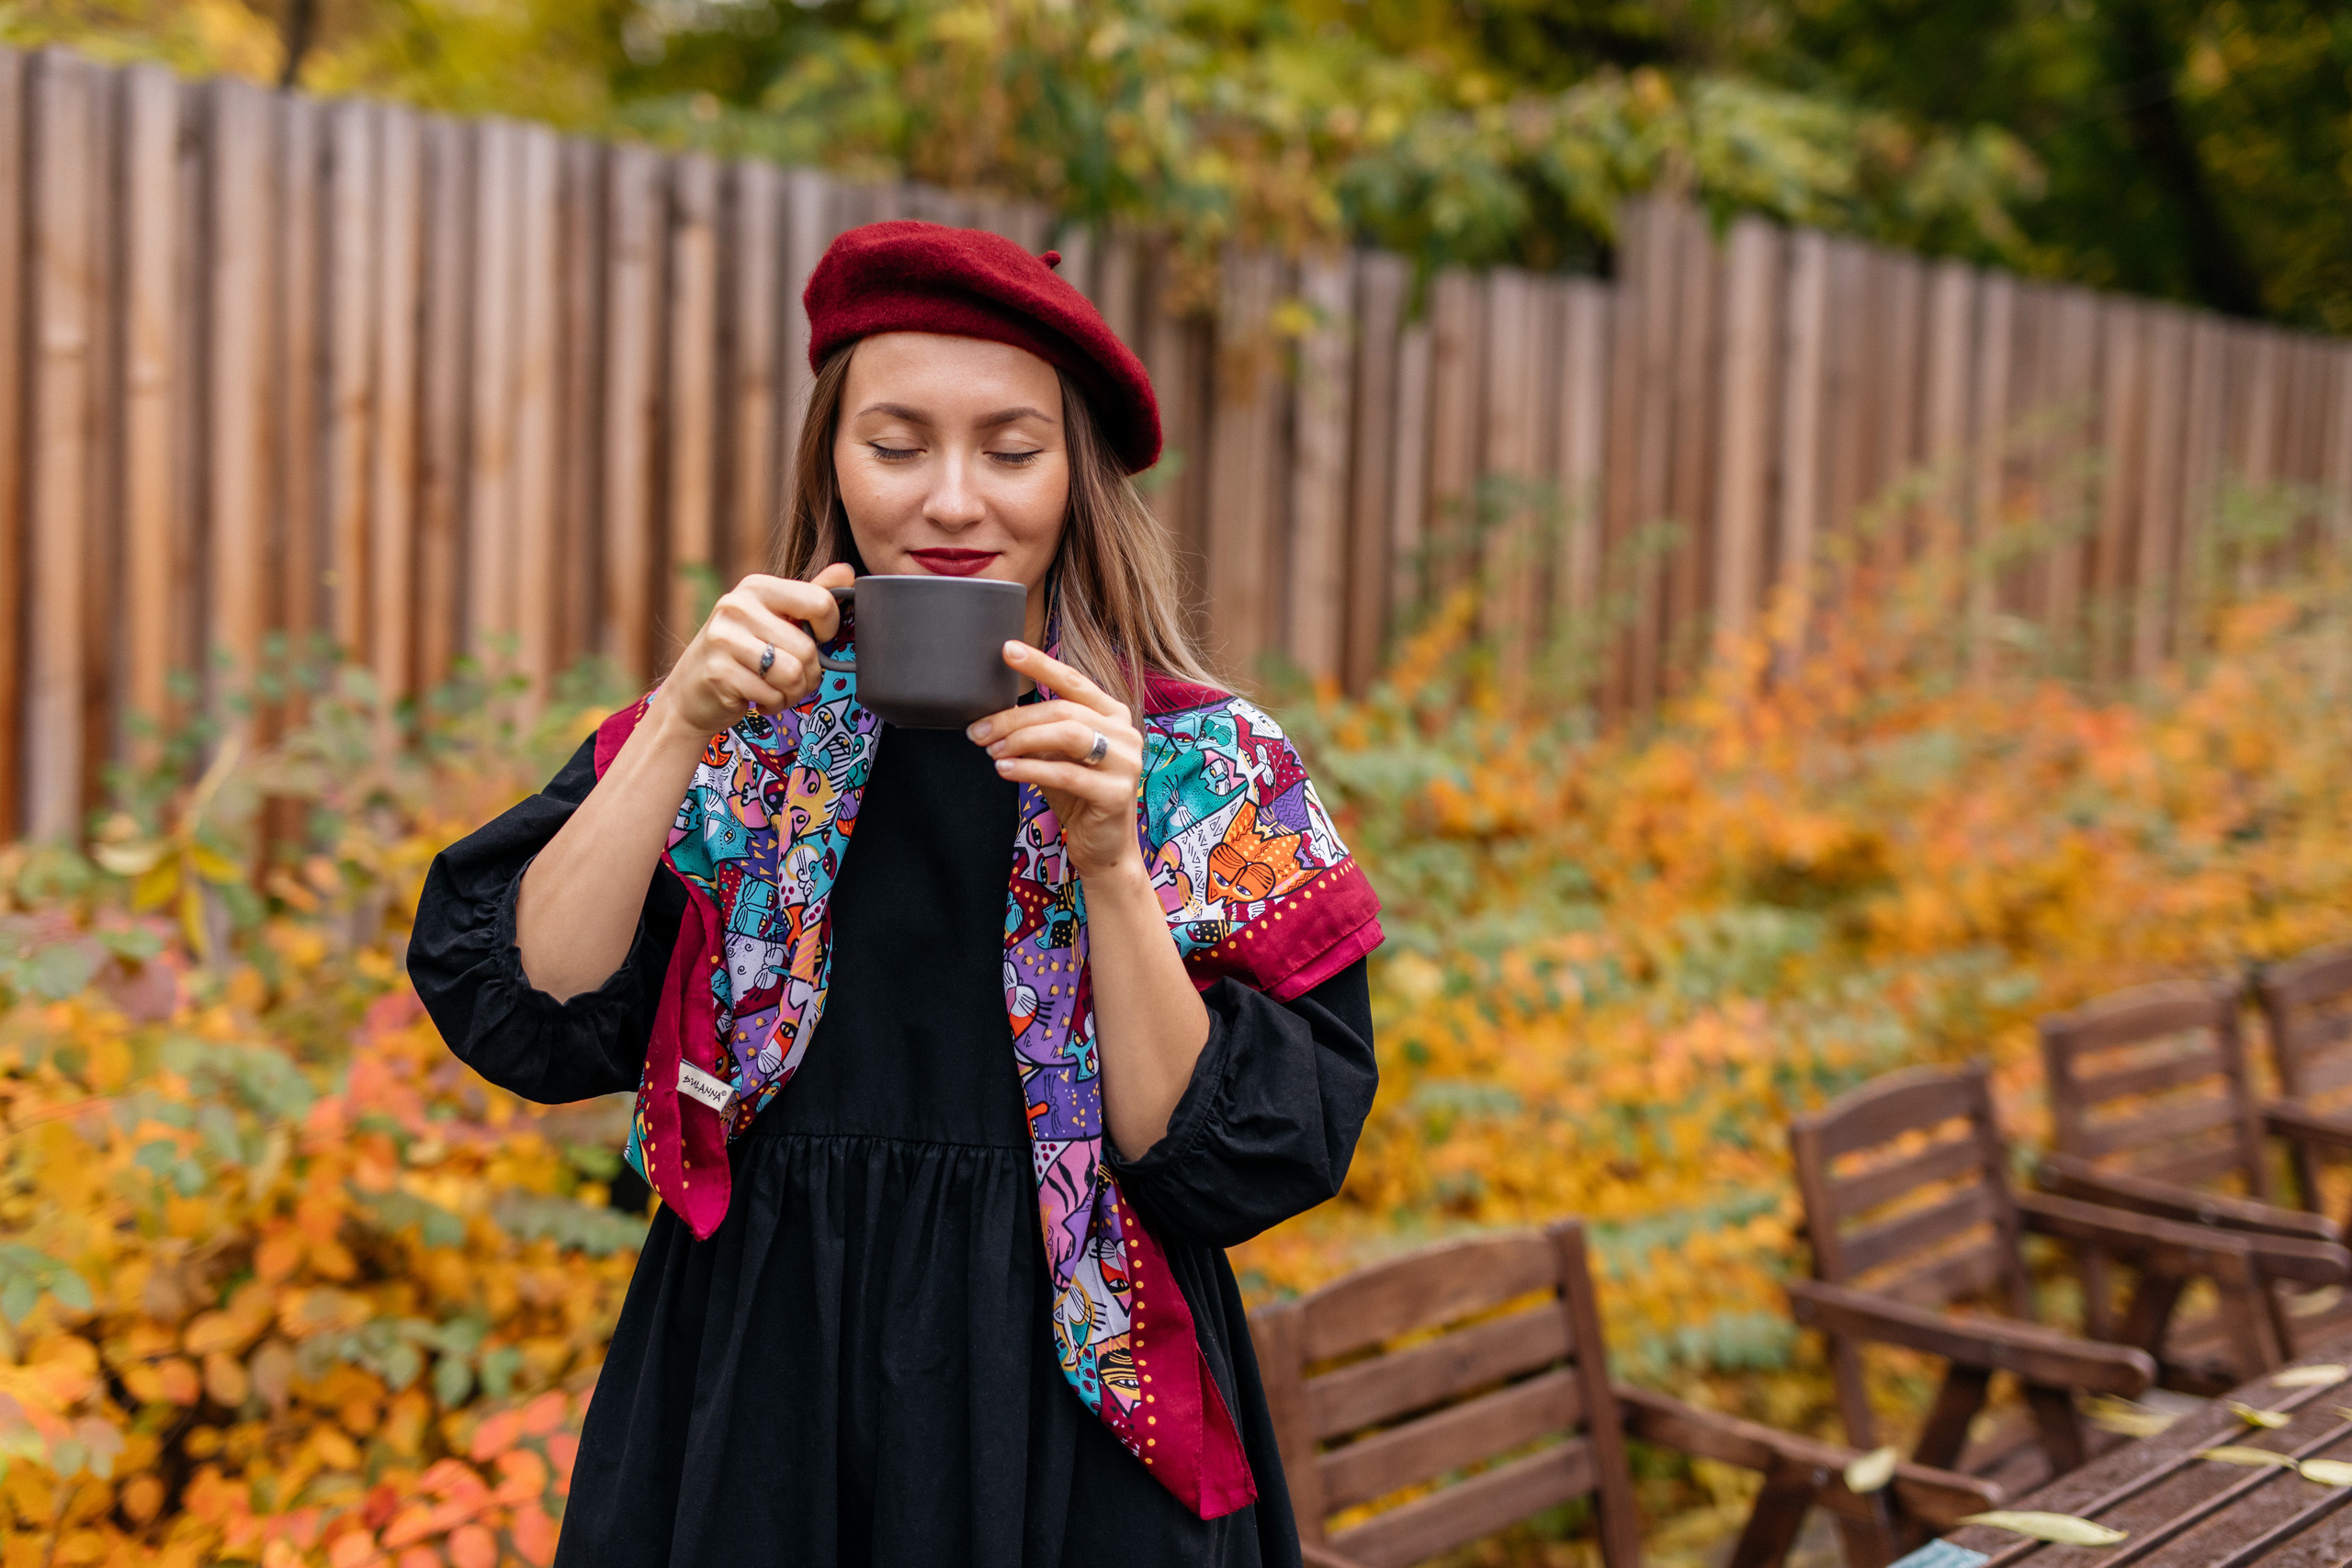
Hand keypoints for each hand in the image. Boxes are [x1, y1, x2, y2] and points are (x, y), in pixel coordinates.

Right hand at [655, 563, 855, 744]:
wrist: (692, 691)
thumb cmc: (744, 654)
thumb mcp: (776, 619)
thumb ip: (812, 597)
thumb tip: (848, 571)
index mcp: (757, 587)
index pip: (820, 602)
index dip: (829, 629)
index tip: (816, 639)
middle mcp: (738, 606)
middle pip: (808, 649)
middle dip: (809, 675)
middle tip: (790, 678)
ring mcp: (725, 638)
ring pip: (793, 675)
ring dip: (792, 693)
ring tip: (774, 688)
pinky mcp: (719, 672)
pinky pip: (772, 695)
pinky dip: (773, 704)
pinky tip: (756, 696)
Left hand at [967, 644, 1145, 883]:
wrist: (1104, 849)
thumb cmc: (1077, 798)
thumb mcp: (1056, 757)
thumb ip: (1040, 734)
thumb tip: (993, 716)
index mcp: (1112, 716)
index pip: (1073, 681)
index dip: (1040, 663)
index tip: (1007, 650)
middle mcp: (1125, 733)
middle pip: (1063, 710)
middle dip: (1014, 718)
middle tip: (979, 731)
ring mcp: (1126, 763)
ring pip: (1068, 734)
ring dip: (1022, 739)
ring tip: (992, 751)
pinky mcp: (1117, 793)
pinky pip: (1066, 772)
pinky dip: (1029, 769)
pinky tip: (1004, 770)